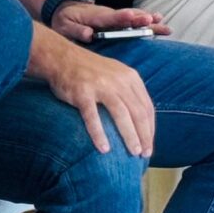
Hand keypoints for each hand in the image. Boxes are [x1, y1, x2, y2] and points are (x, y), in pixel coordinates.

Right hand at [33, 28, 155, 154]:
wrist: (63, 58)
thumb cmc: (91, 71)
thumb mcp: (117, 75)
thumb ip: (130, 92)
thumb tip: (143, 120)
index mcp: (130, 78)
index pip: (147, 107)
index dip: (150, 128)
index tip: (150, 144)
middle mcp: (119, 81)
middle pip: (137, 112)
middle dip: (144, 135)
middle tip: (145, 154)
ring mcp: (101, 86)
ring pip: (121, 115)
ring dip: (129, 136)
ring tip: (134, 151)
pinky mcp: (83, 93)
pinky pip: (93, 117)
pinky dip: (99, 134)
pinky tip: (104, 148)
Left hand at [49, 0, 168, 43]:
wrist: (65, 9)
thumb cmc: (65, 19)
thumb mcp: (64, 26)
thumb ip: (76, 30)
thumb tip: (88, 34)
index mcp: (96, 17)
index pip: (111, 17)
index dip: (122, 17)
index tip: (132, 16)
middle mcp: (108, 15)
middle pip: (127, 16)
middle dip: (140, 19)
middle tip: (153, 20)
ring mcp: (114, 16)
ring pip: (134, 17)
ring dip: (148, 20)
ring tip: (163, 23)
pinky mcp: (117, 19)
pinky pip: (134, 19)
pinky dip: (146, 20)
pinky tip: (158, 22)